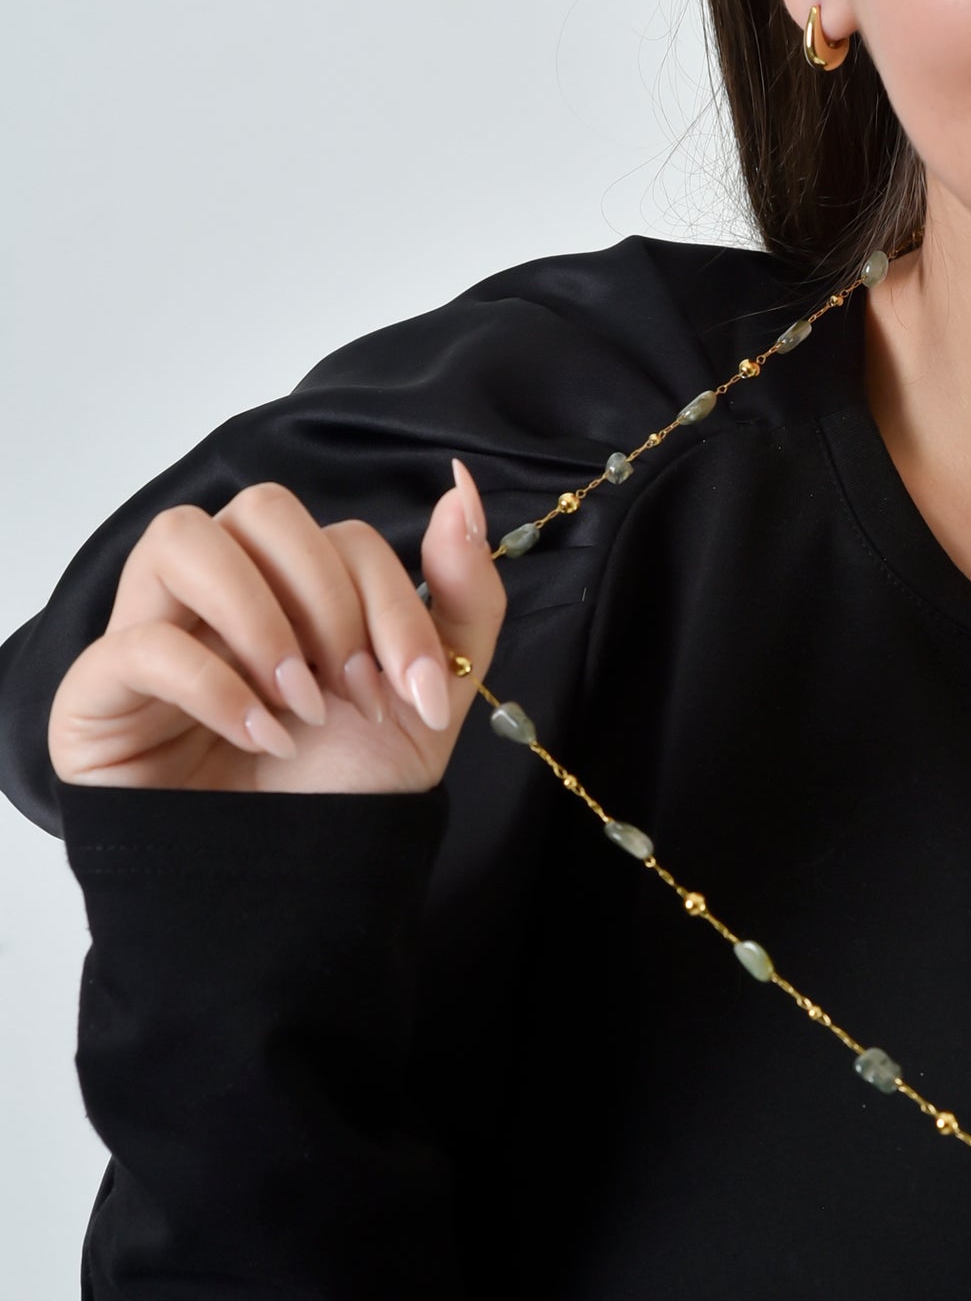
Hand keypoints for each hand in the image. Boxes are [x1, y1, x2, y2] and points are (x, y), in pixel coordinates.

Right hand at [48, 460, 507, 793]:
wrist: (292, 887)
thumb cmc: (347, 783)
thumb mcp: (432, 690)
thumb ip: (464, 591)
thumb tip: (462, 489)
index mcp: (297, 584)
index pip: (344, 535)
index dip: (392, 604)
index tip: (414, 690)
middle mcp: (221, 590)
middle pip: (264, 507)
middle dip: (329, 597)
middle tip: (352, 688)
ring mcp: (152, 629)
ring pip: (181, 536)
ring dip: (261, 618)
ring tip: (300, 703)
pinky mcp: (98, 691)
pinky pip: (135, 643)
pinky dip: (212, 684)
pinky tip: (259, 735)